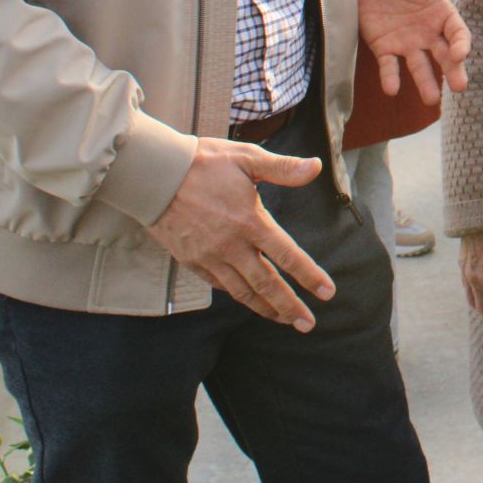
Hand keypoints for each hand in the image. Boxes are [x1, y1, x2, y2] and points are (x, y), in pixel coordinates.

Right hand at [146, 137, 331, 328]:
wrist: (155, 175)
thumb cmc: (204, 163)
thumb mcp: (247, 158)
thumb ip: (283, 168)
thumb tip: (315, 167)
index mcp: (250, 222)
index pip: (288, 256)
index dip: (309, 276)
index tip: (327, 293)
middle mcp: (232, 246)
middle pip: (267, 285)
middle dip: (290, 307)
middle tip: (308, 324)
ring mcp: (210, 257)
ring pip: (243, 292)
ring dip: (266, 308)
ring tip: (284, 320)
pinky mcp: (192, 261)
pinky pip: (219, 285)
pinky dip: (238, 295)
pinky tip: (249, 298)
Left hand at [357, 0, 482, 103]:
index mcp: (442, 13)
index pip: (458, 34)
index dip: (461, 45)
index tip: (460, 54)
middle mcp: (427, 32)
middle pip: (444, 56)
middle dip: (453, 71)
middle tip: (460, 87)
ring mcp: (406, 41)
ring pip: (419, 67)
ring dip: (425, 83)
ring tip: (431, 100)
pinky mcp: (383, 46)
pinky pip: (388, 66)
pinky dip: (390, 78)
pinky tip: (391, 89)